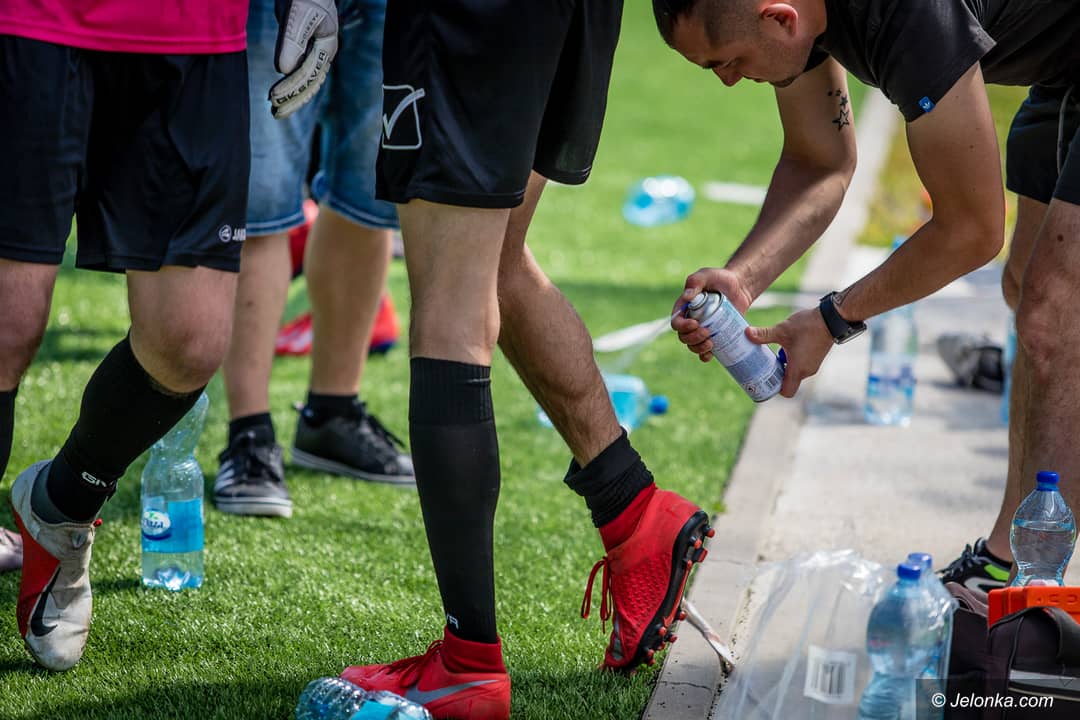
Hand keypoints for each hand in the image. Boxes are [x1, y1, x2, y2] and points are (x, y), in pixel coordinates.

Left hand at [269, 0, 338, 118]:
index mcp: (326, 46)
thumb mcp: (297, 16)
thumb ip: (290, 43)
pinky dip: (290, 85)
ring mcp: (315, 52)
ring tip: (276, 110)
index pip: (308, 73)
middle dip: (293, 100)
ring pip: (306, 82)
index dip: (291, 87)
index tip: (273, 97)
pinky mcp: (305, 49)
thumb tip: (282, 70)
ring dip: (292, 97)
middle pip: (310, 83)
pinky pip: (299, 73)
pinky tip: (280, 95)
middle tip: (276, 114)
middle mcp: (323, 52)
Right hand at [670, 267, 752, 362]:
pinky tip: (712, 354)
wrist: (739, 287)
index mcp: (684, 309)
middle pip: (683, 338)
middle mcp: (690, 322)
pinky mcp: (714, 337)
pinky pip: (706, 352)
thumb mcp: (706, 275)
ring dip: (699, 349)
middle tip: (707, 332)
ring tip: (711, 343)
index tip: (695, 323)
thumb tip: (687, 297)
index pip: (676, 322)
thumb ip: (695, 282)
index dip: (682, 327)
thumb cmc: (720, 278)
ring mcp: (702, 330)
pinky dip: (706, 356)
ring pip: (693, 346)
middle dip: (693, 339)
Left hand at [746, 307, 833, 397]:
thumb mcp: (782, 330)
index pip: (786, 392)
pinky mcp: (815, 358)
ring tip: (772, 356)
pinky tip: (784, 349)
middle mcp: (806, 371)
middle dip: (775, 376)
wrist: (832, 318)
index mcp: (797, 370)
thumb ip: (764, 334)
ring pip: (794, 373)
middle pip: (788, 383)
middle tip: (763, 366)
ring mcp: (812, 365)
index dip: (774, 389)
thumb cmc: (808, 326)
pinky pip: (801, 366)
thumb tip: (746, 333)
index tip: (763, 379)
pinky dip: (792, 362)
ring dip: (784, 367)